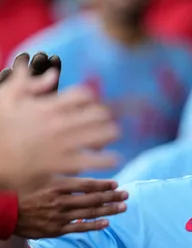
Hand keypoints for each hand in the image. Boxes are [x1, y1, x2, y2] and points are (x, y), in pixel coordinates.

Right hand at [0, 54, 118, 184]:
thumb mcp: (7, 99)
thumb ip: (29, 83)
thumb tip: (53, 73)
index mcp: (48, 106)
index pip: (83, 95)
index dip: (92, 100)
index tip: (92, 107)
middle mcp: (59, 122)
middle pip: (98, 114)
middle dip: (105, 118)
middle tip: (106, 123)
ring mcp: (61, 143)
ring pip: (101, 134)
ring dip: (110, 135)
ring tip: (111, 138)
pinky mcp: (61, 163)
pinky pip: (93, 160)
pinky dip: (108, 159)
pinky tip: (114, 160)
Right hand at [15, 176, 127, 238]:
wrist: (9, 212)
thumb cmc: (29, 191)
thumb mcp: (45, 177)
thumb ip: (65, 174)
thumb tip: (85, 163)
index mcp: (58, 186)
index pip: (87, 185)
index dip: (104, 185)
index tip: (116, 183)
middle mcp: (61, 201)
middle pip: (92, 199)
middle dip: (112, 196)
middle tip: (126, 194)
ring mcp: (60, 216)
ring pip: (89, 214)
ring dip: (109, 210)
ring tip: (123, 207)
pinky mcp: (57, 229)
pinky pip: (79, 228)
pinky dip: (94, 226)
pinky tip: (107, 223)